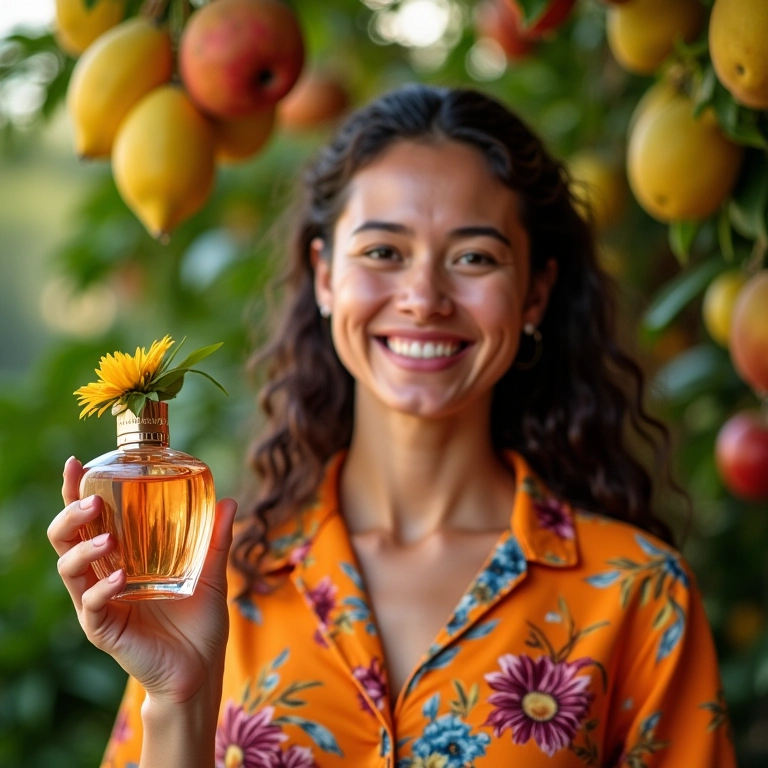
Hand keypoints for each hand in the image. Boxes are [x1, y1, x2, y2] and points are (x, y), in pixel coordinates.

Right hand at [48, 456, 237, 705]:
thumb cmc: (199, 621)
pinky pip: (92, 605)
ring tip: (109, 536)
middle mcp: (102, 576)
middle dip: (71, 514)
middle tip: (92, 500)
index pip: (90, 520)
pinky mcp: (103, 629)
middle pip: (66, 539)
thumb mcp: (212, 573)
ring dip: (83, 548)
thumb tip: (229, 501)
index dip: (76, 492)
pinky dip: (102, 589)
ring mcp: (99, 603)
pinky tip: (119, 578)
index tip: (76, 464)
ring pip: (69, 569)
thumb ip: (216, 539)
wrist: (200, 669)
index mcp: (121, 557)